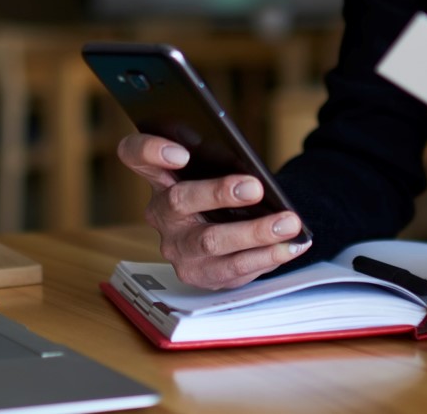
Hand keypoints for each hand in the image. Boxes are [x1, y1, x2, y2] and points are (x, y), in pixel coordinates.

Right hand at [117, 132, 307, 289]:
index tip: (182, 153)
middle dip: (219, 193)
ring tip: (288, 222)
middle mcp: (162, 214)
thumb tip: (254, 172)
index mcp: (160, 176)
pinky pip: (233, 267)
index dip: (150, 150)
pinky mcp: (199, 275)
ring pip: (211, 241)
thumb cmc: (222, 196)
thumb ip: (221, 163)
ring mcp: (177, 248)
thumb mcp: (217, 172)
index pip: (135, 154)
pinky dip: (267, 254)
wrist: (231, 235)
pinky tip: (291, 245)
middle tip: (255, 186)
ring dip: (254, 231)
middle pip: (180, 199)